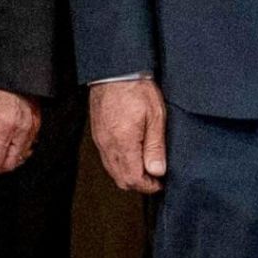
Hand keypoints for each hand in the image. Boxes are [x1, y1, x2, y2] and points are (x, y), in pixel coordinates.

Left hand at [0, 86, 40, 177]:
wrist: (9, 69)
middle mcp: (21, 130)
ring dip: (3, 162)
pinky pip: (27, 148)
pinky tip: (2, 147)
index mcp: (4, 126)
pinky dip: (15, 153)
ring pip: (19, 159)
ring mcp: (32, 129)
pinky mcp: (36, 125)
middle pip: (8, 164)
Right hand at [87, 78, 168, 193]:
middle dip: (139, 184)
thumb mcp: (155, 116)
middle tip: (154, 178)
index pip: (133, 178)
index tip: (160, 183)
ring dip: (128, 175)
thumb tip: (157, 171)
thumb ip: (155, 146)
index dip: (148, 186)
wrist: (114, 71)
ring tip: (145, 167)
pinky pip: (107, 159)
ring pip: (112, 171)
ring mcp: (100, 141)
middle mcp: (108, 145)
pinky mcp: (97, 134)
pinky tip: (131, 156)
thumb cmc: (136, 89)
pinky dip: (119, 164)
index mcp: (123, 143)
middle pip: (121, 179)